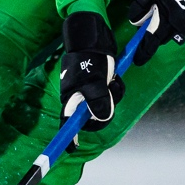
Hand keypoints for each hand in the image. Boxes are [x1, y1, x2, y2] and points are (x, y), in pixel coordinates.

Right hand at [58, 11, 122, 132]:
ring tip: (113, 79)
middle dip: (106, 108)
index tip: (70, 149)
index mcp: (72, 99)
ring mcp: (90, 92)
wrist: (94, 36)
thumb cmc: (89, 56)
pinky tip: (115, 76)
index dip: (68, 138)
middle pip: (94, 117)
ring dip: (114, 94)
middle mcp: (79, 98)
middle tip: (110, 91)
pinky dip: (116, 88)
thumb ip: (97, 101)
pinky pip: (111, 95)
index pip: (68, 124)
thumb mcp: (94, 80)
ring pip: (106, 105)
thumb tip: (101, 118)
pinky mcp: (100, 85)